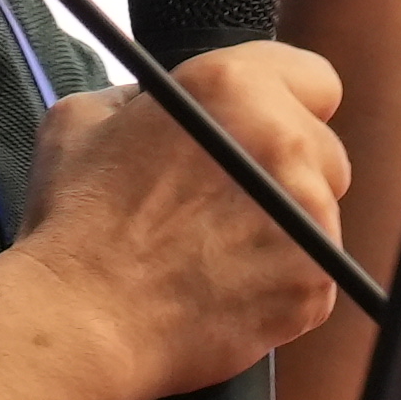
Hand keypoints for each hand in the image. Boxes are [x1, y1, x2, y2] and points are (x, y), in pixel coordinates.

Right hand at [9, 39, 350, 399]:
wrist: (84, 320)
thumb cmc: (77, 222)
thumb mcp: (81, 120)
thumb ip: (134, 97)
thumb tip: (148, 103)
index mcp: (234, 86)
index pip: (315, 79)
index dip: (287, 107)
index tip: (265, 134)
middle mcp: (286, 141)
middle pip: (323, 151)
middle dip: (286, 174)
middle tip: (229, 203)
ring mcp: (312, 214)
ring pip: (321, 215)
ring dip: (285, 230)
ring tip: (217, 253)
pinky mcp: (315, 279)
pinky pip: (313, 274)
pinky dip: (280, 284)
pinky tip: (227, 289)